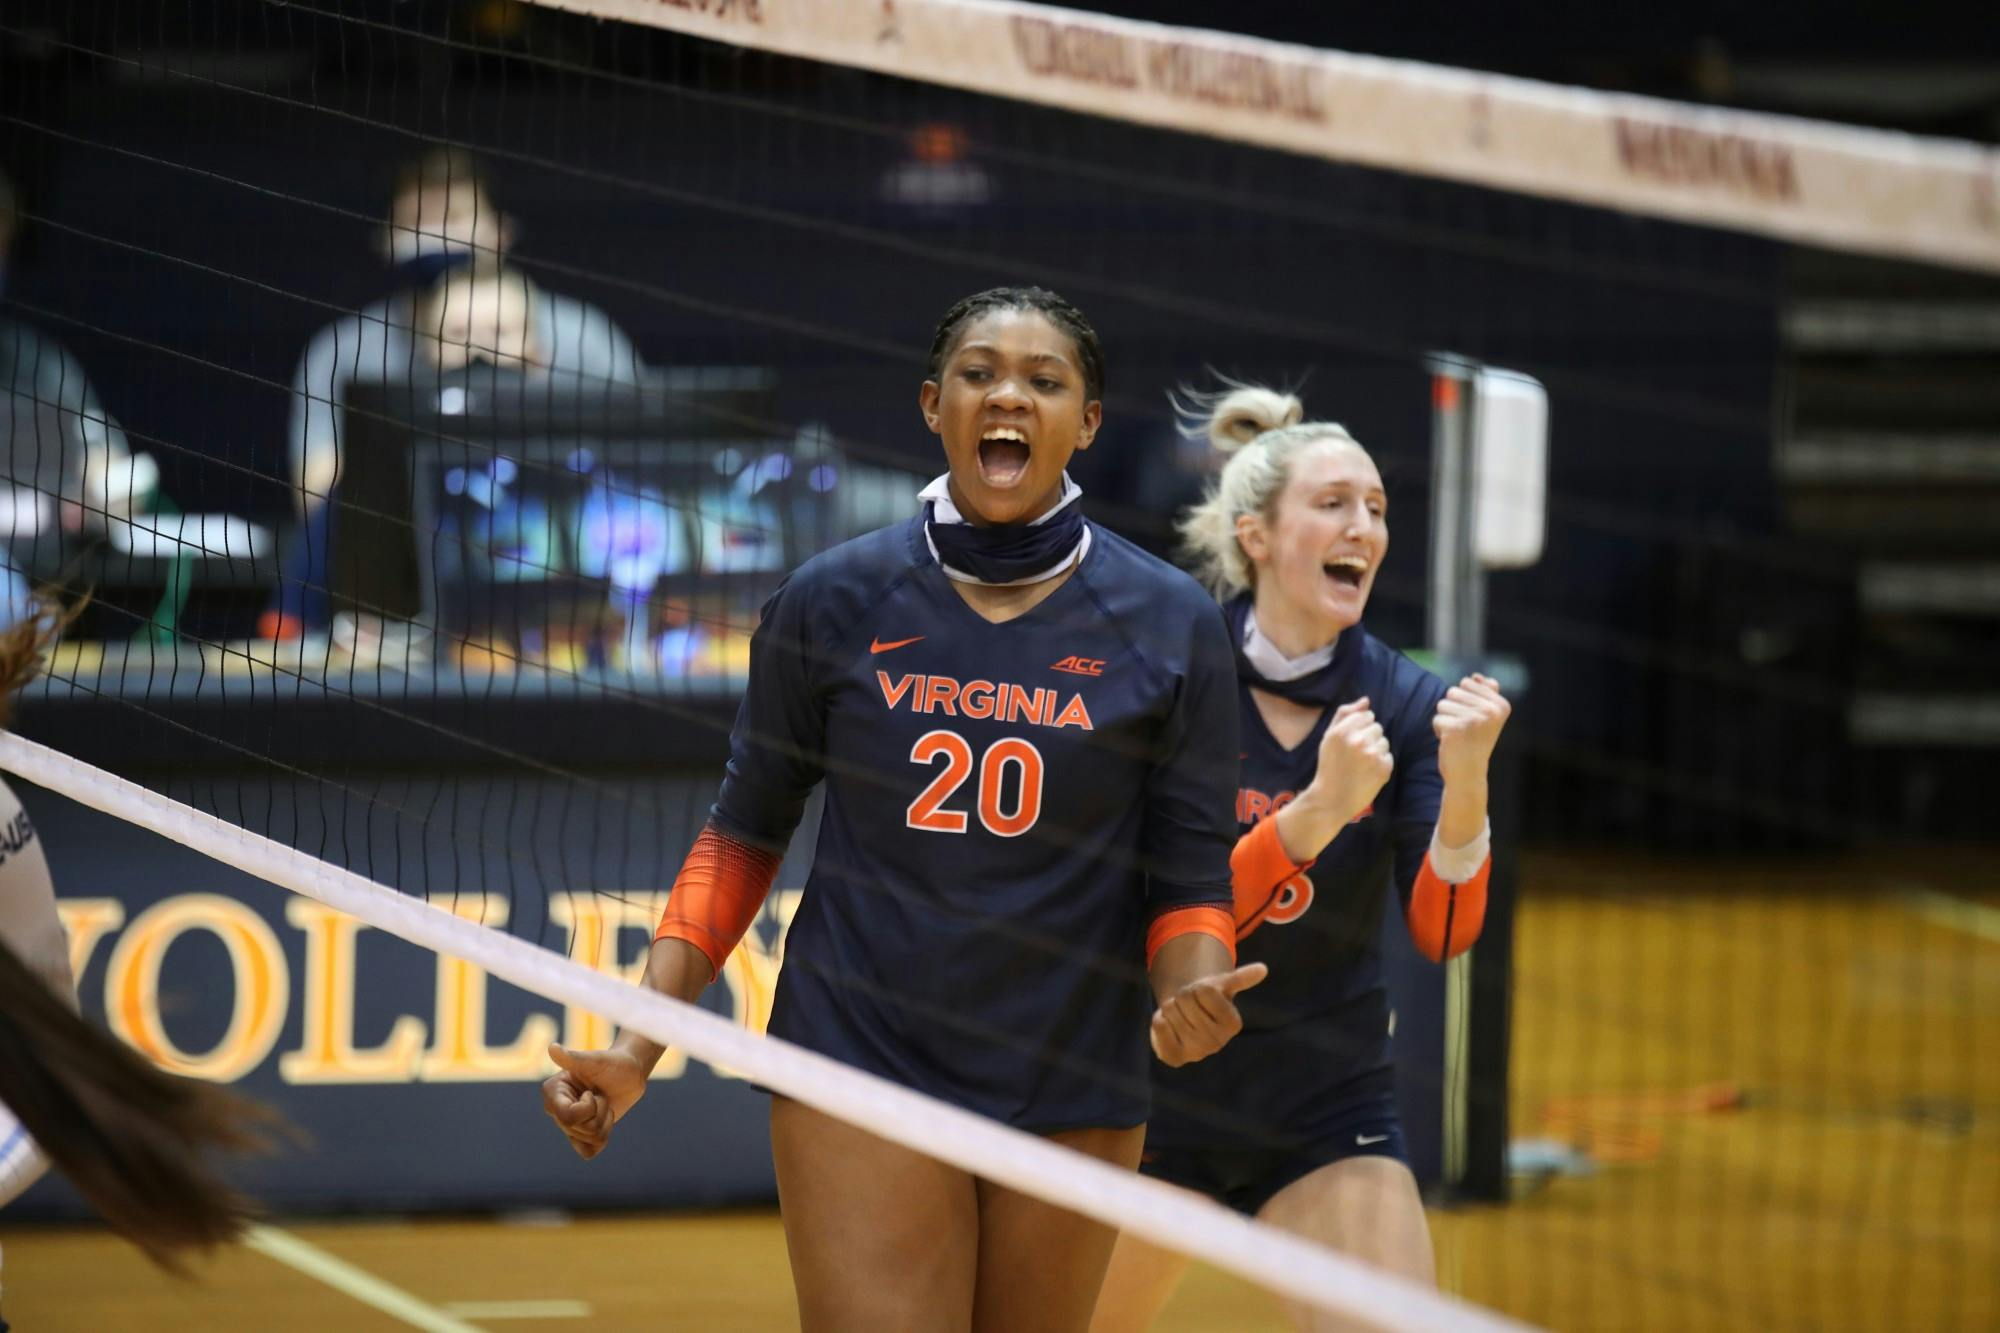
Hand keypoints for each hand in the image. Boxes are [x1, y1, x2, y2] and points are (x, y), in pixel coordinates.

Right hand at [541, 1042, 648, 1159]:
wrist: (630, 1073)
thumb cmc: (613, 1062)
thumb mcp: (596, 1060)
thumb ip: (574, 1058)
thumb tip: (552, 1048)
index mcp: (552, 1091)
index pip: (567, 1117)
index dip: (588, 1109)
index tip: (592, 1092)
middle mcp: (555, 1109)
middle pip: (580, 1130)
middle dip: (599, 1113)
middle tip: (600, 1096)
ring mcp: (568, 1124)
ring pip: (589, 1140)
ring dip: (604, 1122)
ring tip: (603, 1104)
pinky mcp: (580, 1134)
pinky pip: (589, 1151)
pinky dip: (603, 1138)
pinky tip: (604, 1120)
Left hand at [1150, 962, 1267, 1066]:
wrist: (1185, 1020)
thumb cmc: (1205, 1001)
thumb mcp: (1222, 986)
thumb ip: (1240, 978)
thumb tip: (1263, 969)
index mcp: (1233, 1024)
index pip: (1204, 990)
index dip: (1198, 987)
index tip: (1202, 997)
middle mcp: (1217, 1042)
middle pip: (1185, 999)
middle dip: (1183, 996)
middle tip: (1189, 1006)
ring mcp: (1196, 1052)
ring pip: (1170, 1011)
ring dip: (1170, 1008)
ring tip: (1180, 1015)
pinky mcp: (1174, 1057)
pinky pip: (1159, 1027)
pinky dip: (1159, 1019)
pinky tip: (1168, 1025)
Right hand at [1303, 698, 1394, 824]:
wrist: (1331, 799)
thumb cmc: (1329, 766)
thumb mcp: (1329, 737)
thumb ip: (1345, 714)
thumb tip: (1366, 700)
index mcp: (1341, 731)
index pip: (1366, 715)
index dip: (1359, 728)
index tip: (1350, 742)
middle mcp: (1357, 740)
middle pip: (1377, 726)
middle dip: (1369, 737)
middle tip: (1355, 755)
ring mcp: (1372, 755)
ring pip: (1384, 741)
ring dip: (1376, 750)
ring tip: (1361, 764)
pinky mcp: (1383, 769)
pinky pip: (1388, 756)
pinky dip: (1381, 764)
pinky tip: (1367, 773)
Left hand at [1433, 675, 1510, 788]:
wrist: (1468, 774)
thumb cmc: (1474, 742)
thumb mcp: (1486, 718)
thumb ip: (1485, 694)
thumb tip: (1477, 676)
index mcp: (1501, 705)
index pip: (1468, 682)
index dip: (1464, 700)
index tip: (1475, 721)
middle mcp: (1490, 711)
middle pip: (1453, 691)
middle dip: (1453, 709)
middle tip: (1464, 730)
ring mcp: (1474, 719)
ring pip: (1443, 704)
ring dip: (1445, 719)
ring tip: (1458, 735)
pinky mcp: (1456, 729)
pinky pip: (1436, 719)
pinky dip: (1439, 731)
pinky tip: (1450, 742)